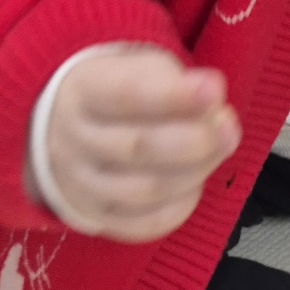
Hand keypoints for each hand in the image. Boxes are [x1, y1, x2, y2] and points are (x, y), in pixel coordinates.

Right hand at [36, 47, 240, 242]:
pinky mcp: (94, 217)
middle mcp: (72, 141)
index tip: (215, 89)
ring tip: (222, 147)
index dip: (174, 96)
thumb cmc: (115, 85)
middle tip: (229, 125)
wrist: (60, 124)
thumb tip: (212, 97)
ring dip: (194, 171)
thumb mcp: (135, 63)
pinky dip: (177, 208)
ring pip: (142, 191)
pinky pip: (140, 225)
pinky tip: (196, 183)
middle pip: (136, 148)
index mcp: (82, 89)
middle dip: (194, 139)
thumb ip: (171, 78)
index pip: (126, 94)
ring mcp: (79, 185)